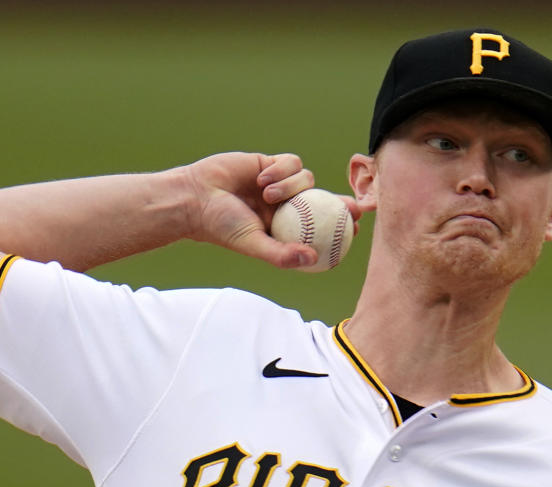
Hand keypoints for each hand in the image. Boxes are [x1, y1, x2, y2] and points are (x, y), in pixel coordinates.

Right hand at [183, 152, 361, 268]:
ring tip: (267, 195)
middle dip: (342, 203)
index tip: (356, 230)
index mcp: (285, 228)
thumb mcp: (253, 244)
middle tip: (355, 207)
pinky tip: (261, 178)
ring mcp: (279, 184)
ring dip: (291, 185)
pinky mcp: (270, 163)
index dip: (340, 228)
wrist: (195, 197)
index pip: (320, 228)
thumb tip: (314, 260)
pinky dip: (280, 171)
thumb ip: (282, 254)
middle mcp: (286, 207)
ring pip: (306, 179)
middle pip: (323, 201)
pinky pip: (290, 162)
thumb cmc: (221, 226)